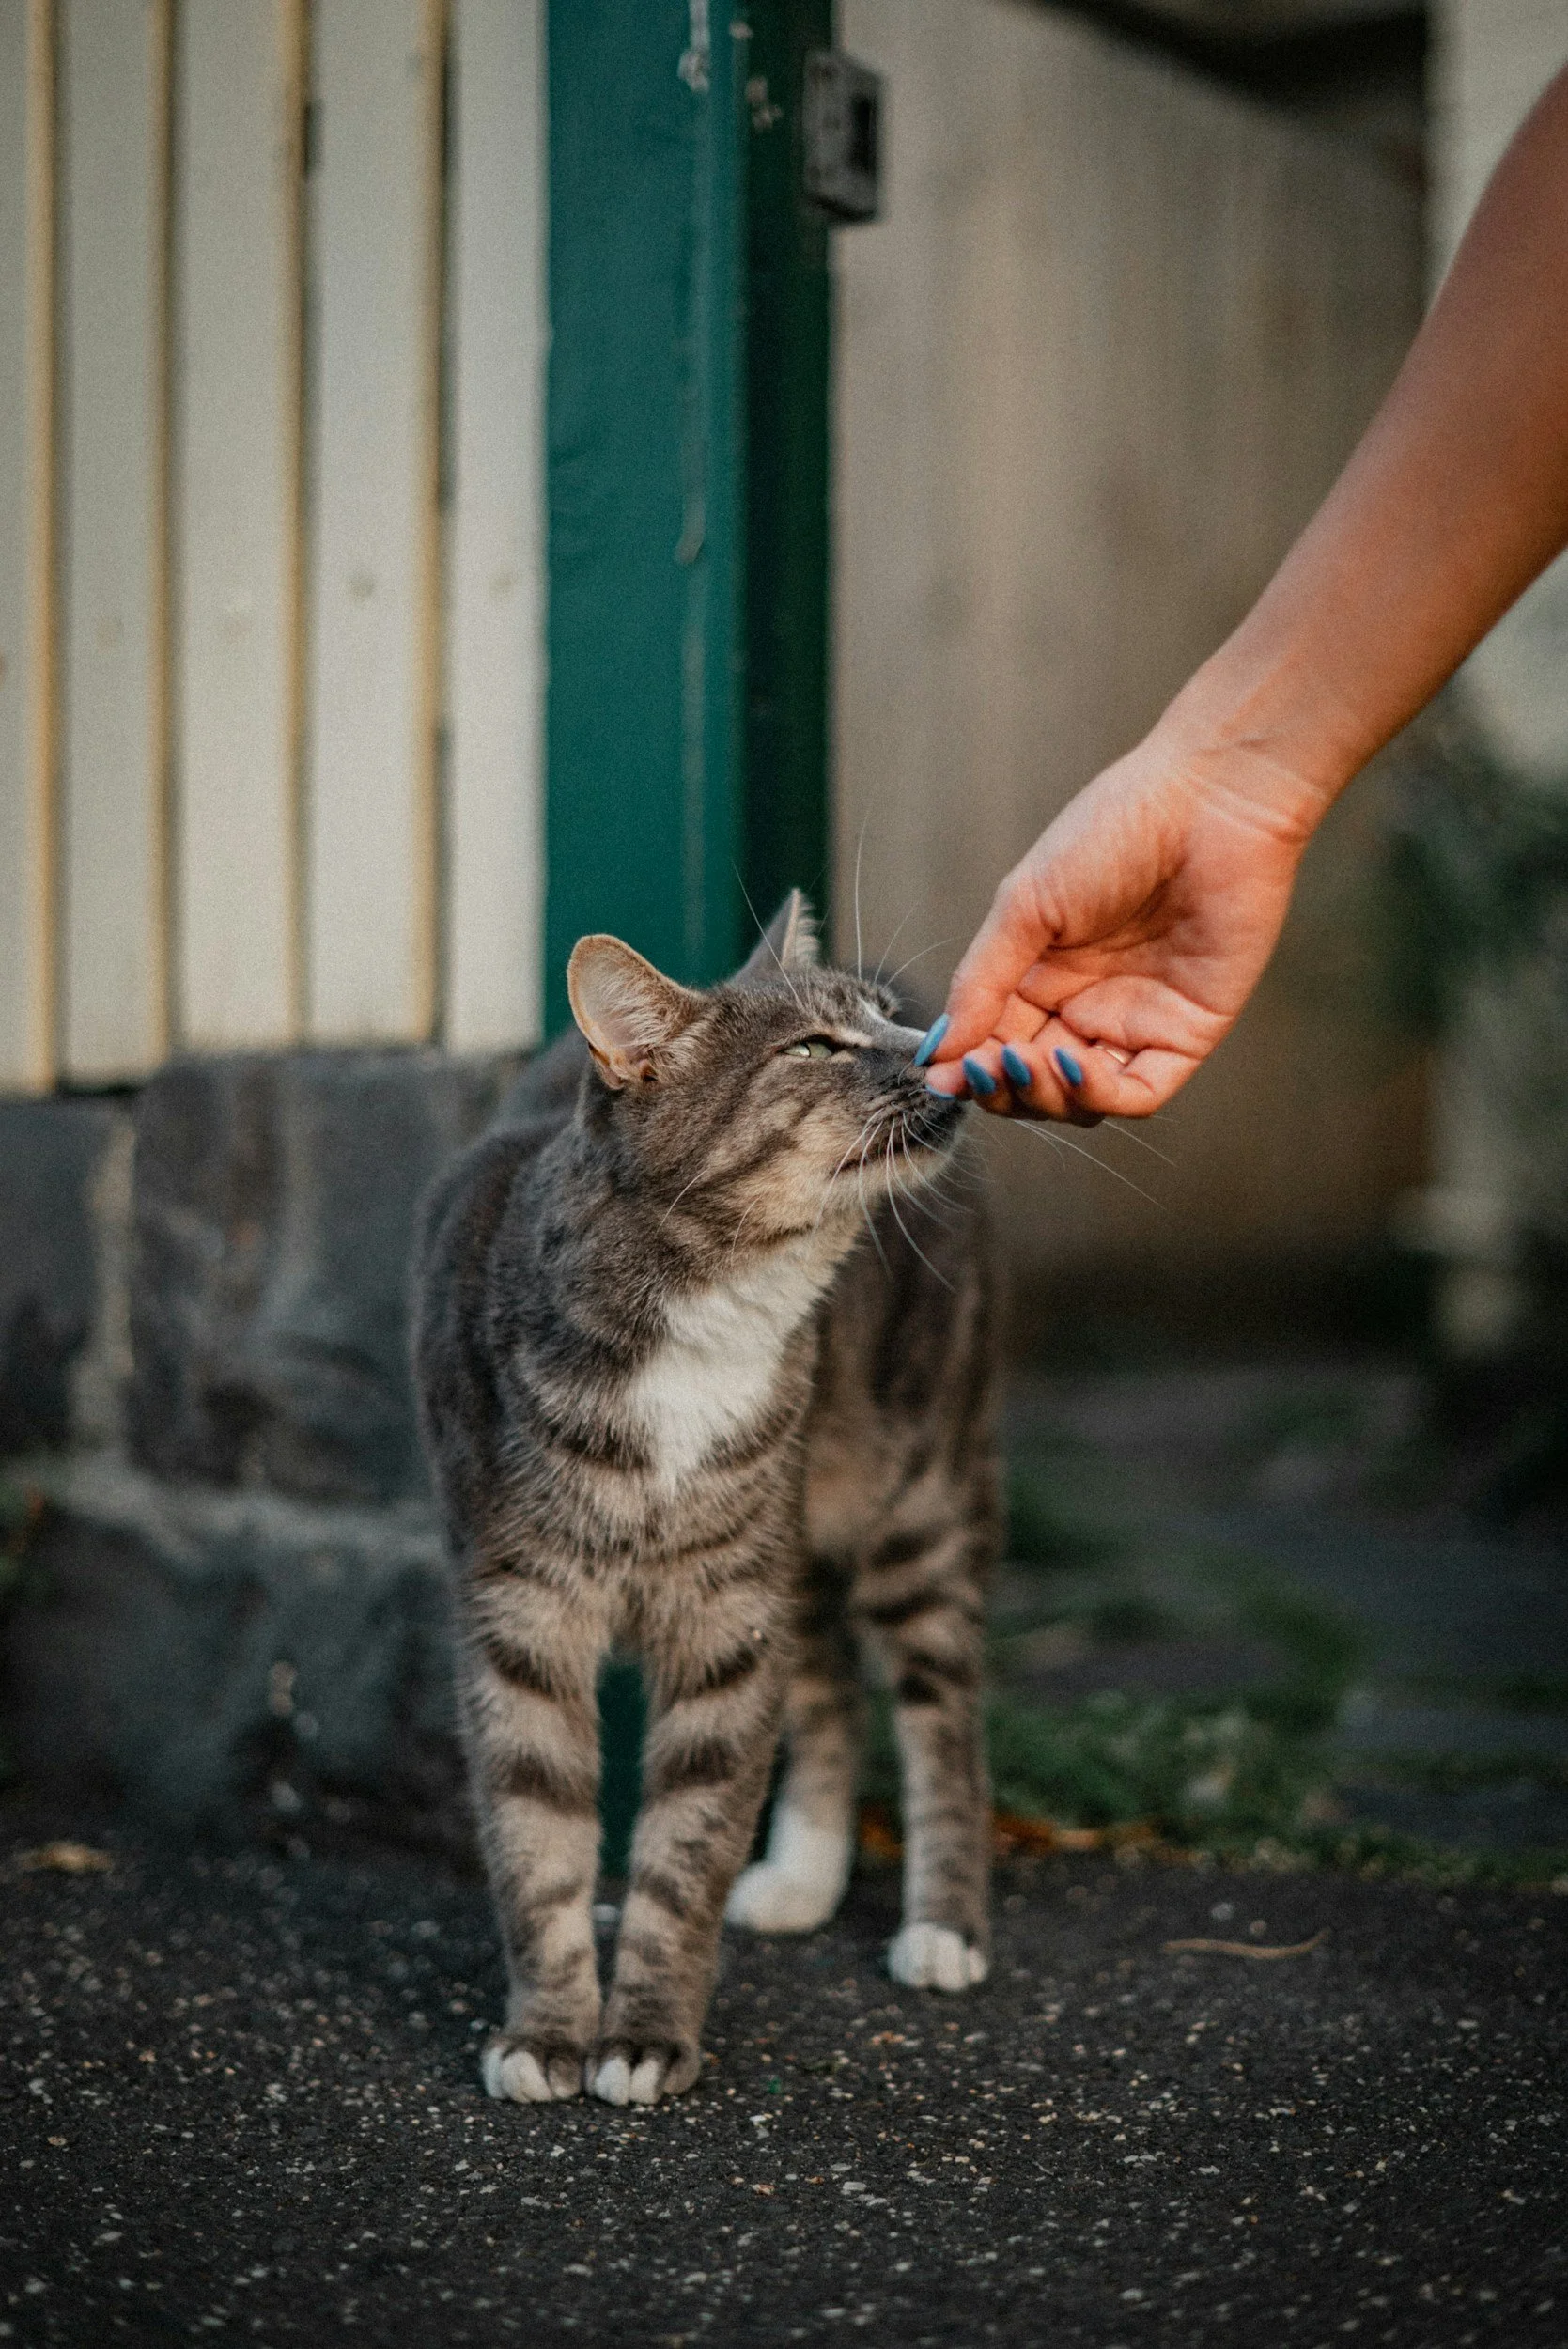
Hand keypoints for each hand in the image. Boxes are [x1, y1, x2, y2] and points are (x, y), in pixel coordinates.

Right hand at [923, 722, 1326, 1121]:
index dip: (970, 1066)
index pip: (997, 1042)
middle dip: (1002, 1087)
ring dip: (1043, 1097)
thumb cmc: (1115, 829)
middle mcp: (1089, 1003)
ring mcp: (1138, 1021)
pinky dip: (1097, 1095)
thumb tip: (939, 1050)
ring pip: (1080, 1099)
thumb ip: (980, 981)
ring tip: (1023, 1062)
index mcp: (1045, 972)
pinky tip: (1070, 1065)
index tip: (943, 1075)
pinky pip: (1138, 1092)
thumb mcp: (1024, 905)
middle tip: (984, 1069)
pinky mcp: (1187, 1032)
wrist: (1208, 801)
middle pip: (1034, 1081)